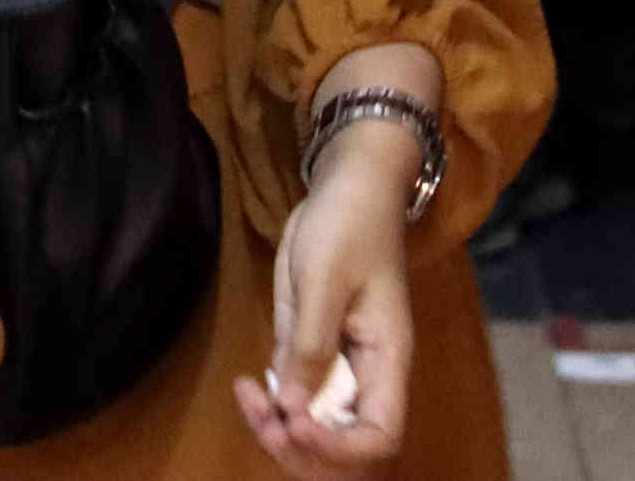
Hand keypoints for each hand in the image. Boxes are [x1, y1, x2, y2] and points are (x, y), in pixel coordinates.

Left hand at [236, 127, 426, 472]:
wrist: (347, 186)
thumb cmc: (346, 224)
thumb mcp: (323, 279)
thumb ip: (310, 345)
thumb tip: (292, 409)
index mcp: (387, 360)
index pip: (379, 435)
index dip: (340, 447)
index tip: (296, 424)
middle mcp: (367, 374)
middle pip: (347, 444)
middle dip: (303, 447)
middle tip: (264, 419)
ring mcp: (340, 366)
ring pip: (316, 426)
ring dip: (280, 431)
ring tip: (247, 399)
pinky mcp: (313, 352)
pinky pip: (296, 398)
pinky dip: (271, 406)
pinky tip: (247, 387)